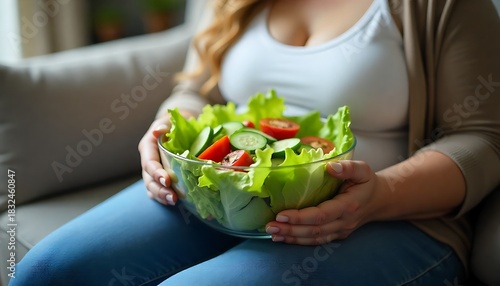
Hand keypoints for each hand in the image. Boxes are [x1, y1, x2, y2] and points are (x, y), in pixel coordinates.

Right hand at [138, 114, 176, 205]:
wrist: (180, 126)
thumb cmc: (174, 122)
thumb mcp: (169, 120)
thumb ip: (164, 125)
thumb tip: (158, 131)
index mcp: (148, 147)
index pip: (149, 162)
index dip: (156, 172)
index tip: (166, 180)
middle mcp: (148, 160)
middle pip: (149, 179)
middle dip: (159, 189)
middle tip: (172, 197)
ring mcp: (153, 171)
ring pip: (152, 187)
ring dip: (161, 196)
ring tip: (174, 201)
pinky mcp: (160, 177)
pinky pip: (157, 190)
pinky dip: (162, 198)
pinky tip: (172, 203)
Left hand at [265, 160, 380, 244]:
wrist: (378, 201)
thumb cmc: (366, 182)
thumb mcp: (363, 170)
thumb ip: (348, 167)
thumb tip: (330, 167)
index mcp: (348, 206)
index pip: (321, 215)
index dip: (301, 217)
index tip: (281, 214)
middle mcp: (344, 223)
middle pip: (314, 230)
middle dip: (290, 229)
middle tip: (270, 225)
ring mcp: (340, 232)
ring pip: (314, 239)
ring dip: (291, 237)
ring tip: (272, 233)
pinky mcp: (335, 235)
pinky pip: (316, 241)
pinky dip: (298, 241)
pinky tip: (283, 238)